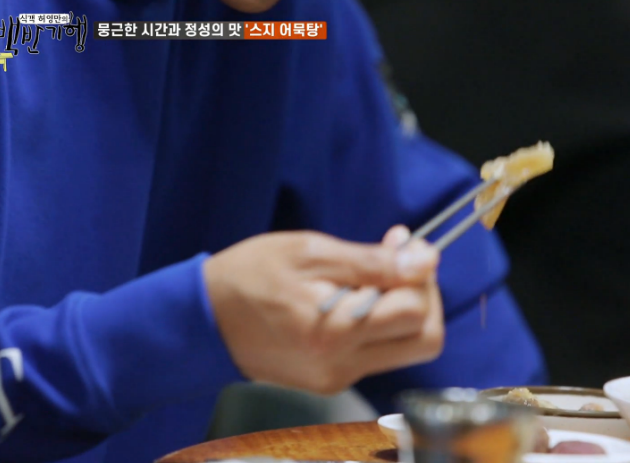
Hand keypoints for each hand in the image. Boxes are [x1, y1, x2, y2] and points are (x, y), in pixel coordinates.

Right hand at [203, 226, 443, 393]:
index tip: (404, 248)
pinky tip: (352, 298)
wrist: (204, 318)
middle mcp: (342, 364)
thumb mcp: (311, 251)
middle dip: (424, 299)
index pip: (416, 311)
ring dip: (403, 311)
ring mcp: (337, 377)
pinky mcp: (330, 381)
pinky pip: (377, 355)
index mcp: (336, 331)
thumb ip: (374, 261)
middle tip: (401, 266)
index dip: (420, 274)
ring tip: (372, 277)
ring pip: (406, 349)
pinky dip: (379, 325)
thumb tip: (426, 259)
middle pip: (425, 341)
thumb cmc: (250, 275)